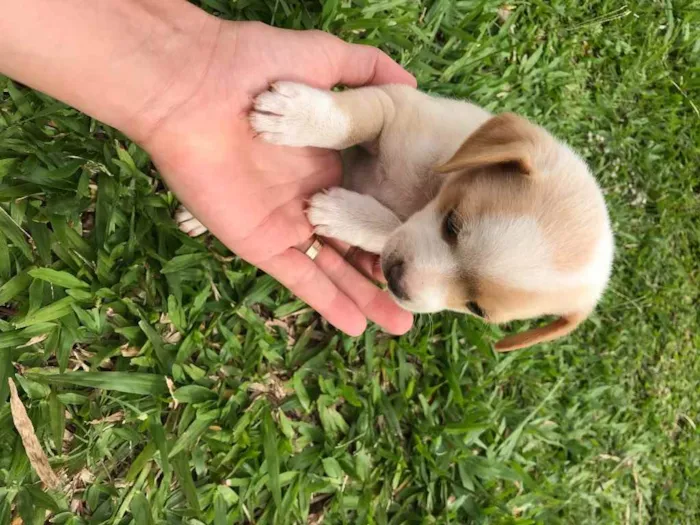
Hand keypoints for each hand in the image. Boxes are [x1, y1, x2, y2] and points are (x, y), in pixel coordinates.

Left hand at [140, 22, 413, 335]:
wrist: (192, 86)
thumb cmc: (253, 67)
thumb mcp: (321, 57)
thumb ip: (367, 70)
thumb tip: (412, 83)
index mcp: (325, 163)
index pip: (365, 205)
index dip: (392, 226)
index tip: (424, 243)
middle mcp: (309, 198)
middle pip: (354, 246)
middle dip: (384, 272)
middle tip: (418, 299)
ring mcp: (285, 224)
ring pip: (333, 270)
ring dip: (365, 298)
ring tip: (400, 325)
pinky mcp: (261, 243)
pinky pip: (300, 279)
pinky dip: (327, 304)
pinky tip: (357, 326)